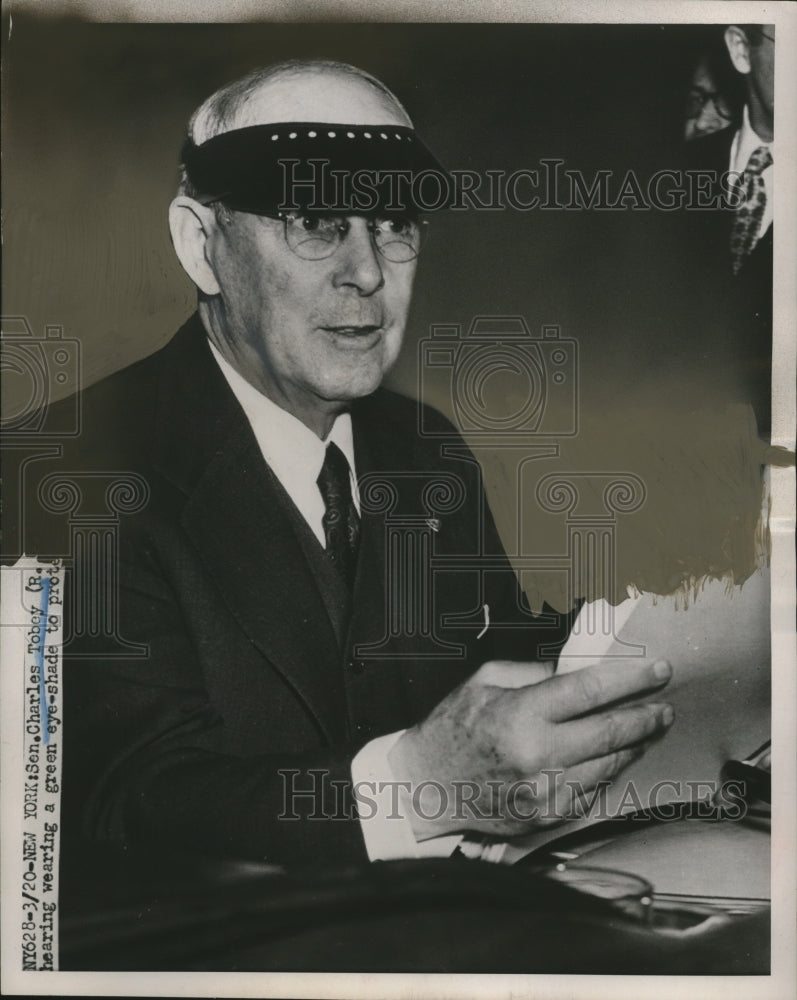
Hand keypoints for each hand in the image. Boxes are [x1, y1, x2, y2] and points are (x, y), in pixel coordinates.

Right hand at [388, 658, 673, 839]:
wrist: (427, 787)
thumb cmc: (452, 729)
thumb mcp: (484, 682)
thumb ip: (533, 673)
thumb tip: (576, 671)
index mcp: (521, 714)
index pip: (590, 691)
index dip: (631, 679)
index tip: (658, 671)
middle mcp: (538, 755)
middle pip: (611, 732)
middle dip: (645, 715)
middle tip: (664, 706)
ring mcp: (546, 791)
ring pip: (609, 765)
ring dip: (634, 745)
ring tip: (647, 729)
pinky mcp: (548, 816)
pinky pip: (593, 791)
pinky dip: (608, 772)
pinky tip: (614, 758)